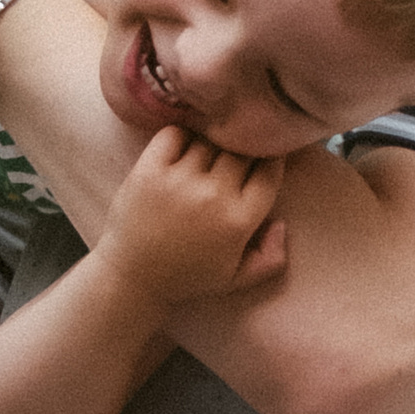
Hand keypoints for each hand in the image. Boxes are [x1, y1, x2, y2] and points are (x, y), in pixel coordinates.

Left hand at [91, 129, 286, 308]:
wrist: (133, 277)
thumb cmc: (188, 276)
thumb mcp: (238, 279)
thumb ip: (272, 257)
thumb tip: (281, 223)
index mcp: (239, 221)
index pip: (269, 172)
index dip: (272, 159)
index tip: (265, 156)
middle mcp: (213, 196)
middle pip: (240, 150)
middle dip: (242, 149)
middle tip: (234, 153)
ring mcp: (179, 180)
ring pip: (208, 140)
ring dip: (210, 143)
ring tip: (205, 153)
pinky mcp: (149, 170)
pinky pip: (173, 134)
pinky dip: (180, 135)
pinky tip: (181, 149)